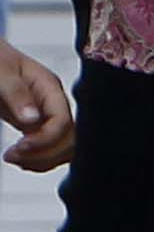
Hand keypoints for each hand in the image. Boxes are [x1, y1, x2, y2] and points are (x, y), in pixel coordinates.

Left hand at [0, 39, 65, 176]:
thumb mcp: (1, 73)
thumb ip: (17, 94)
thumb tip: (33, 119)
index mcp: (50, 87)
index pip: (63, 122)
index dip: (45, 140)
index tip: (18, 148)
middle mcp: (52, 103)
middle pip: (68, 138)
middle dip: (43, 153)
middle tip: (12, 155)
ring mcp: (45, 115)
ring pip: (62, 147)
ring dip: (42, 159)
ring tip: (14, 157)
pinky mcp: (34, 124)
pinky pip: (48, 147)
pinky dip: (37, 158)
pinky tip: (19, 158)